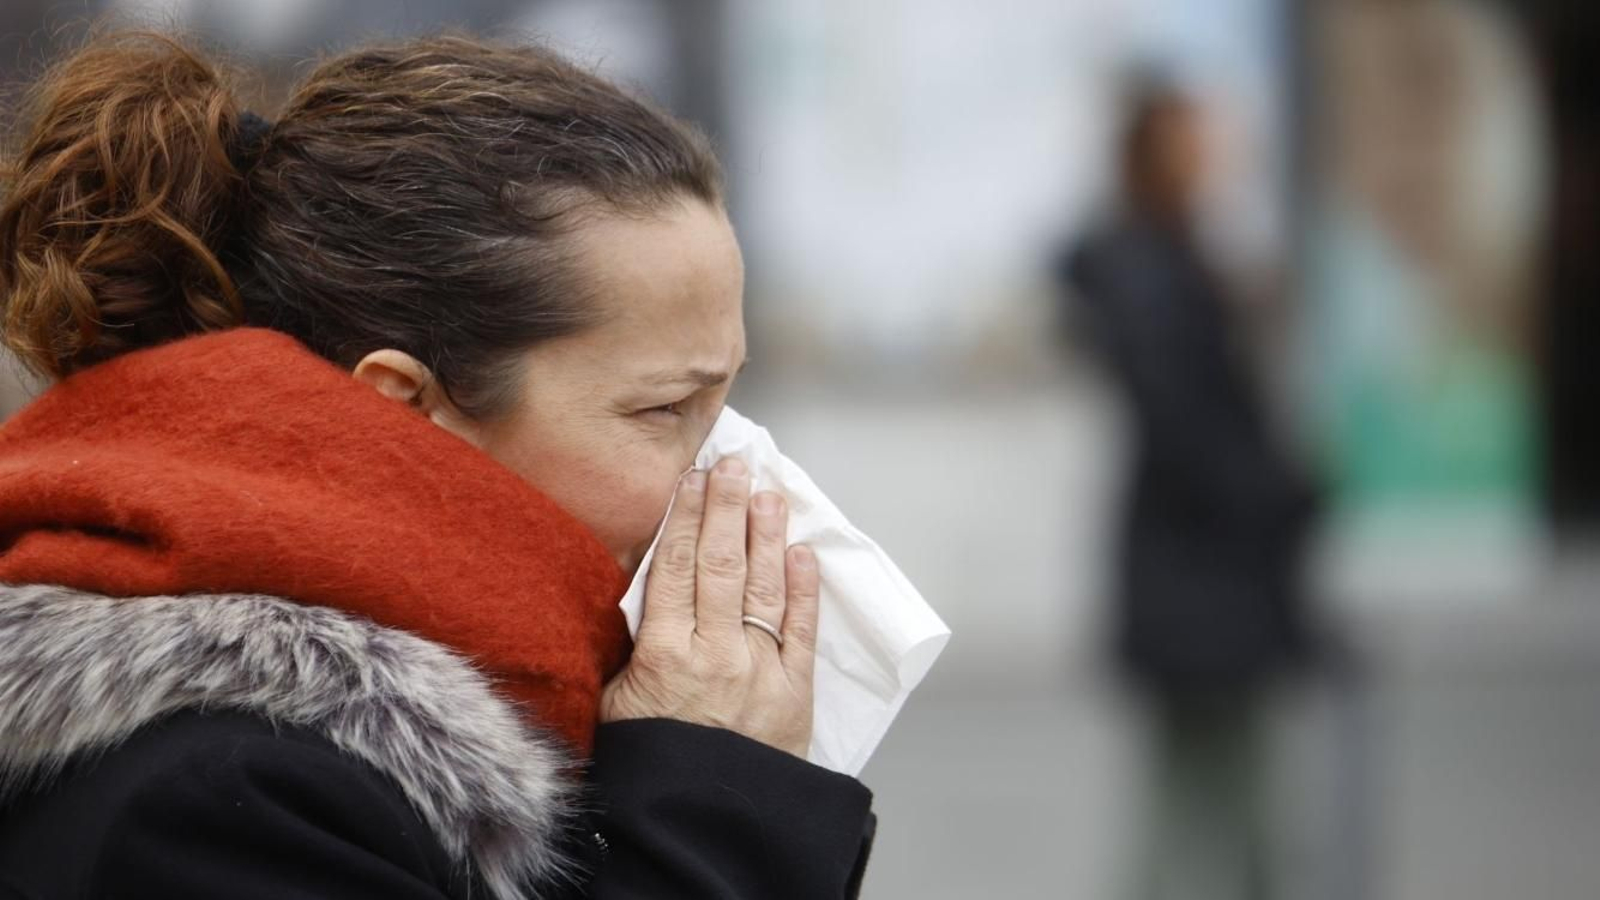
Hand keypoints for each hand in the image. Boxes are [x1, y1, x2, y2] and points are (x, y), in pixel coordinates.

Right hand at [600, 456, 818, 756]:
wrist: (699, 822)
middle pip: (722, 565)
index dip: (685, 518)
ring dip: (767, 534)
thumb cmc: (652, 763)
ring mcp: (760, 671)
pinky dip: (803, 588)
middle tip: (734, 465)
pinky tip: (802, 552)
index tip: (692, 480)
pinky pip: (801, 630)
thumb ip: (630, 649)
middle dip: (728, 508)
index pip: (676, 570)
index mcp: (664, 656)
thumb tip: (635, 596)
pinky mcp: (795, 692)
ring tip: (768, 493)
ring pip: (764, 587)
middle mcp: (715, 654)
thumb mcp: (616, 704)